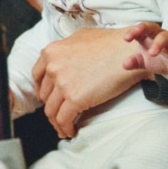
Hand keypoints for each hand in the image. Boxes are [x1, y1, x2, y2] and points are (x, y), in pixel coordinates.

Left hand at [32, 27, 149, 137]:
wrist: (130, 51)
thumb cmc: (111, 43)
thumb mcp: (81, 37)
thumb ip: (67, 48)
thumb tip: (65, 57)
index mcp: (51, 52)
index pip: (37, 76)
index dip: (42, 89)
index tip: (47, 97)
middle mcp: (52, 67)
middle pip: (45, 95)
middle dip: (51, 106)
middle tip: (59, 113)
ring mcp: (62, 83)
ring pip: (51, 110)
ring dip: (56, 122)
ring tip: (64, 128)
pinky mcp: (75, 98)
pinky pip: (63, 119)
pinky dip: (65, 128)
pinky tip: (71, 131)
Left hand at [122, 22, 167, 76]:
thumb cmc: (159, 58)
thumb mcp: (145, 61)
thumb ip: (135, 61)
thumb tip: (124, 65)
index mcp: (149, 36)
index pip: (140, 29)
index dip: (133, 31)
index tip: (126, 38)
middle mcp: (160, 35)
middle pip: (152, 27)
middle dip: (144, 29)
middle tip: (136, 37)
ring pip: (165, 37)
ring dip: (158, 43)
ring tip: (152, 53)